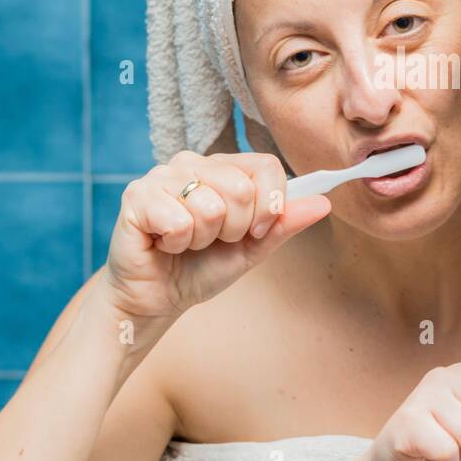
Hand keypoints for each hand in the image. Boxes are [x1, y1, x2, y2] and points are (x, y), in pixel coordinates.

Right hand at [101, 150, 330, 321]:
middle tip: (211, 240)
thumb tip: (324, 202)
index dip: (269, 206)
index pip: (266, 166)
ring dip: (203, 240)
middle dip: (235, 229)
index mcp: (222, 167)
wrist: (156, 298)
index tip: (254, 231)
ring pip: (211, 207)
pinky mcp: (136, 196)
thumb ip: (283, 224)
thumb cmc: (199, 268)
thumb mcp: (251, 248)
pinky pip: (178, 221)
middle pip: (242, 189)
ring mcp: (161, 175)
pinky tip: (164, 244)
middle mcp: (191, 162)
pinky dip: (176, 244)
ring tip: (185, 243)